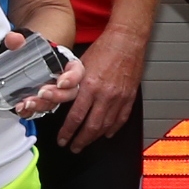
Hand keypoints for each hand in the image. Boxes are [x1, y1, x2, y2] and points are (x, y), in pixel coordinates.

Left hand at [48, 29, 125, 144]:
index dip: (68, 132)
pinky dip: (113, 129)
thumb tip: (60, 97)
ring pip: (106, 126)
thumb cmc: (104, 48)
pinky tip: (106, 134)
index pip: (76, 116)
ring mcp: (119, 98)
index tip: (62, 139)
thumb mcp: (81, 65)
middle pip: (91, 126)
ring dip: (94, 138)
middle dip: (80, 141)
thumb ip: (72, 84)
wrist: (127, 40)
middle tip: (73, 147)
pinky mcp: (129, 97)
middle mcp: (105, 95)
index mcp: (90, 86)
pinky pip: (121, 119)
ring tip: (86, 143)